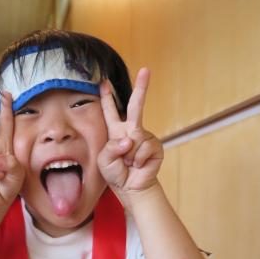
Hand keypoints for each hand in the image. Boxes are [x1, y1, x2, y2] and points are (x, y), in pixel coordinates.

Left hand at [97, 68, 163, 196]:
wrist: (131, 188)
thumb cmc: (115, 174)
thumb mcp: (103, 161)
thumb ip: (111, 148)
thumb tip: (130, 139)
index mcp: (116, 131)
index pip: (110, 111)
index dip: (107, 97)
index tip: (104, 82)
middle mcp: (131, 131)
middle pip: (136, 106)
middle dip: (142, 87)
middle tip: (146, 70)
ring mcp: (145, 137)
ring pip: (135, 138)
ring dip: (129, 155)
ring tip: (128, 164)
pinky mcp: (155, 146)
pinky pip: (144, 148)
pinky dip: (138, 160)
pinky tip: (138, 165)